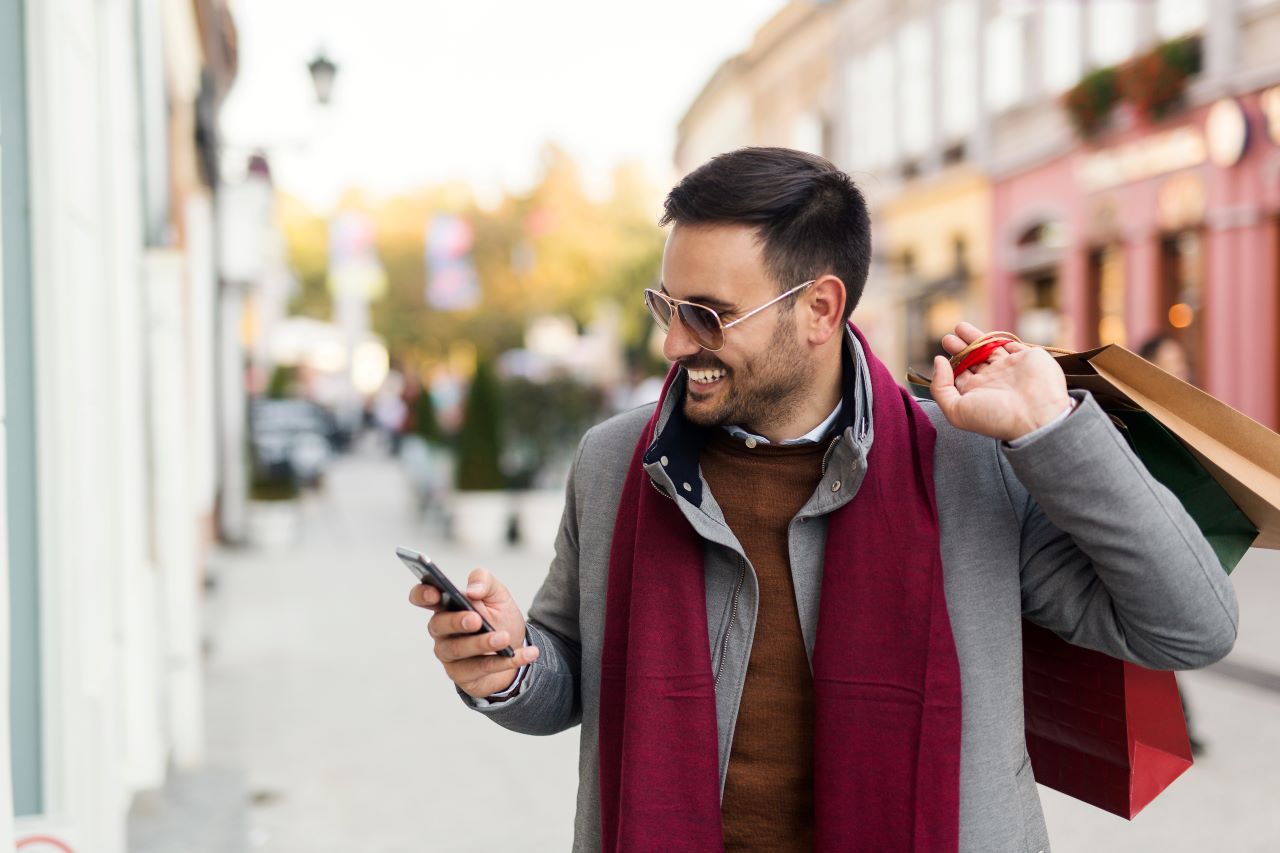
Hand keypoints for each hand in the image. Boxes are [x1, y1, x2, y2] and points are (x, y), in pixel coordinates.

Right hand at [408, 568, 538, 699]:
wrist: (515, 649)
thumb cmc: (499, 618)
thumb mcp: (498, 595)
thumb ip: (485, 582)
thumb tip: (471, 590)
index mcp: (446, 605)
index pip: (422, 597)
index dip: (422, 594)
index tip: (435, 593)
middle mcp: (442, 631)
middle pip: (439, 625)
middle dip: (457, 621)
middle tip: (476, 620)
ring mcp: (449, 654)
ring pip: (458, 650)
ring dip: (482, 644)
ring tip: (504, 638)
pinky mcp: (462, 675)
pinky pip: (481, 669)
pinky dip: (505, 661)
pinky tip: (526, 654)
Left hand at [930, 322, 1070, 441]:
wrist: (1036, 416)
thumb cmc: (995, 417)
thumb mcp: (956, 410)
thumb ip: (941, 387)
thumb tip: (938, 361)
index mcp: (977, 393)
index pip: (960, 374)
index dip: (950, 363)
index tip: (942, 354)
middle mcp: (993, 381)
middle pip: (973, 359)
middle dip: (960, 348)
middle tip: (948, 338)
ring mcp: (1010, 368)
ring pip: (989, 348)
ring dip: (975, 338)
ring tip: (959, 328)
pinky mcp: (1027, 357)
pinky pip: (1012, 345)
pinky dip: (999, 339)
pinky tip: (987, 337)